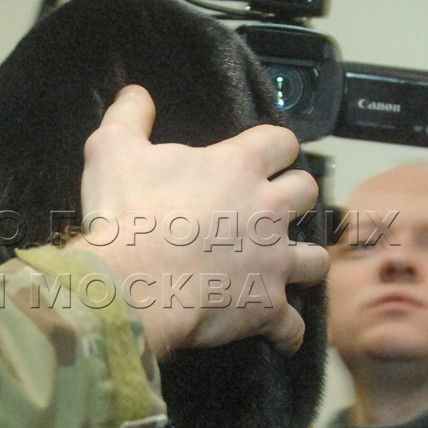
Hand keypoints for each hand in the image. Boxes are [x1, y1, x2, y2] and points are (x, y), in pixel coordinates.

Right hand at [73, 85, 326, 358]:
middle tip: (271, 209)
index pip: (282, 142)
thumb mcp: (113, 150)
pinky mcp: (266, 306)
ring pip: (315, 258)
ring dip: (302, 262)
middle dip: (294, 198)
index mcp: (239, 166)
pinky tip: (279, 334)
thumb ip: (130, 116)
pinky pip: (291, 324)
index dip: (275, 149)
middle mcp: (268, 210)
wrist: (131, 283)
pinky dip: (285, 330)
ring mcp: (273, 261)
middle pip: (307, 193)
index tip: (265, 158)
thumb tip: (136, 93)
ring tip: (286, 268)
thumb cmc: (126, 214)